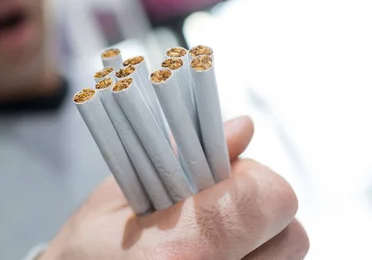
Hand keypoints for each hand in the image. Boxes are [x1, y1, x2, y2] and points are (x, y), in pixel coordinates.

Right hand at [41, 117, 308, 259]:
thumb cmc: (83, 253)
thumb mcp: (114, 198)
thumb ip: (181, 158)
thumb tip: (240, 128)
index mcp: (178, 251)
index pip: (270, 199)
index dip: (254, 178)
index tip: (225, 175)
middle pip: (292, 236)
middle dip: (260, 211)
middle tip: (215, 208)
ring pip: (285, 259)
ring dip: (259, 239)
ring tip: (209, 235)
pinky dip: (250, 257)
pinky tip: (214, 253)